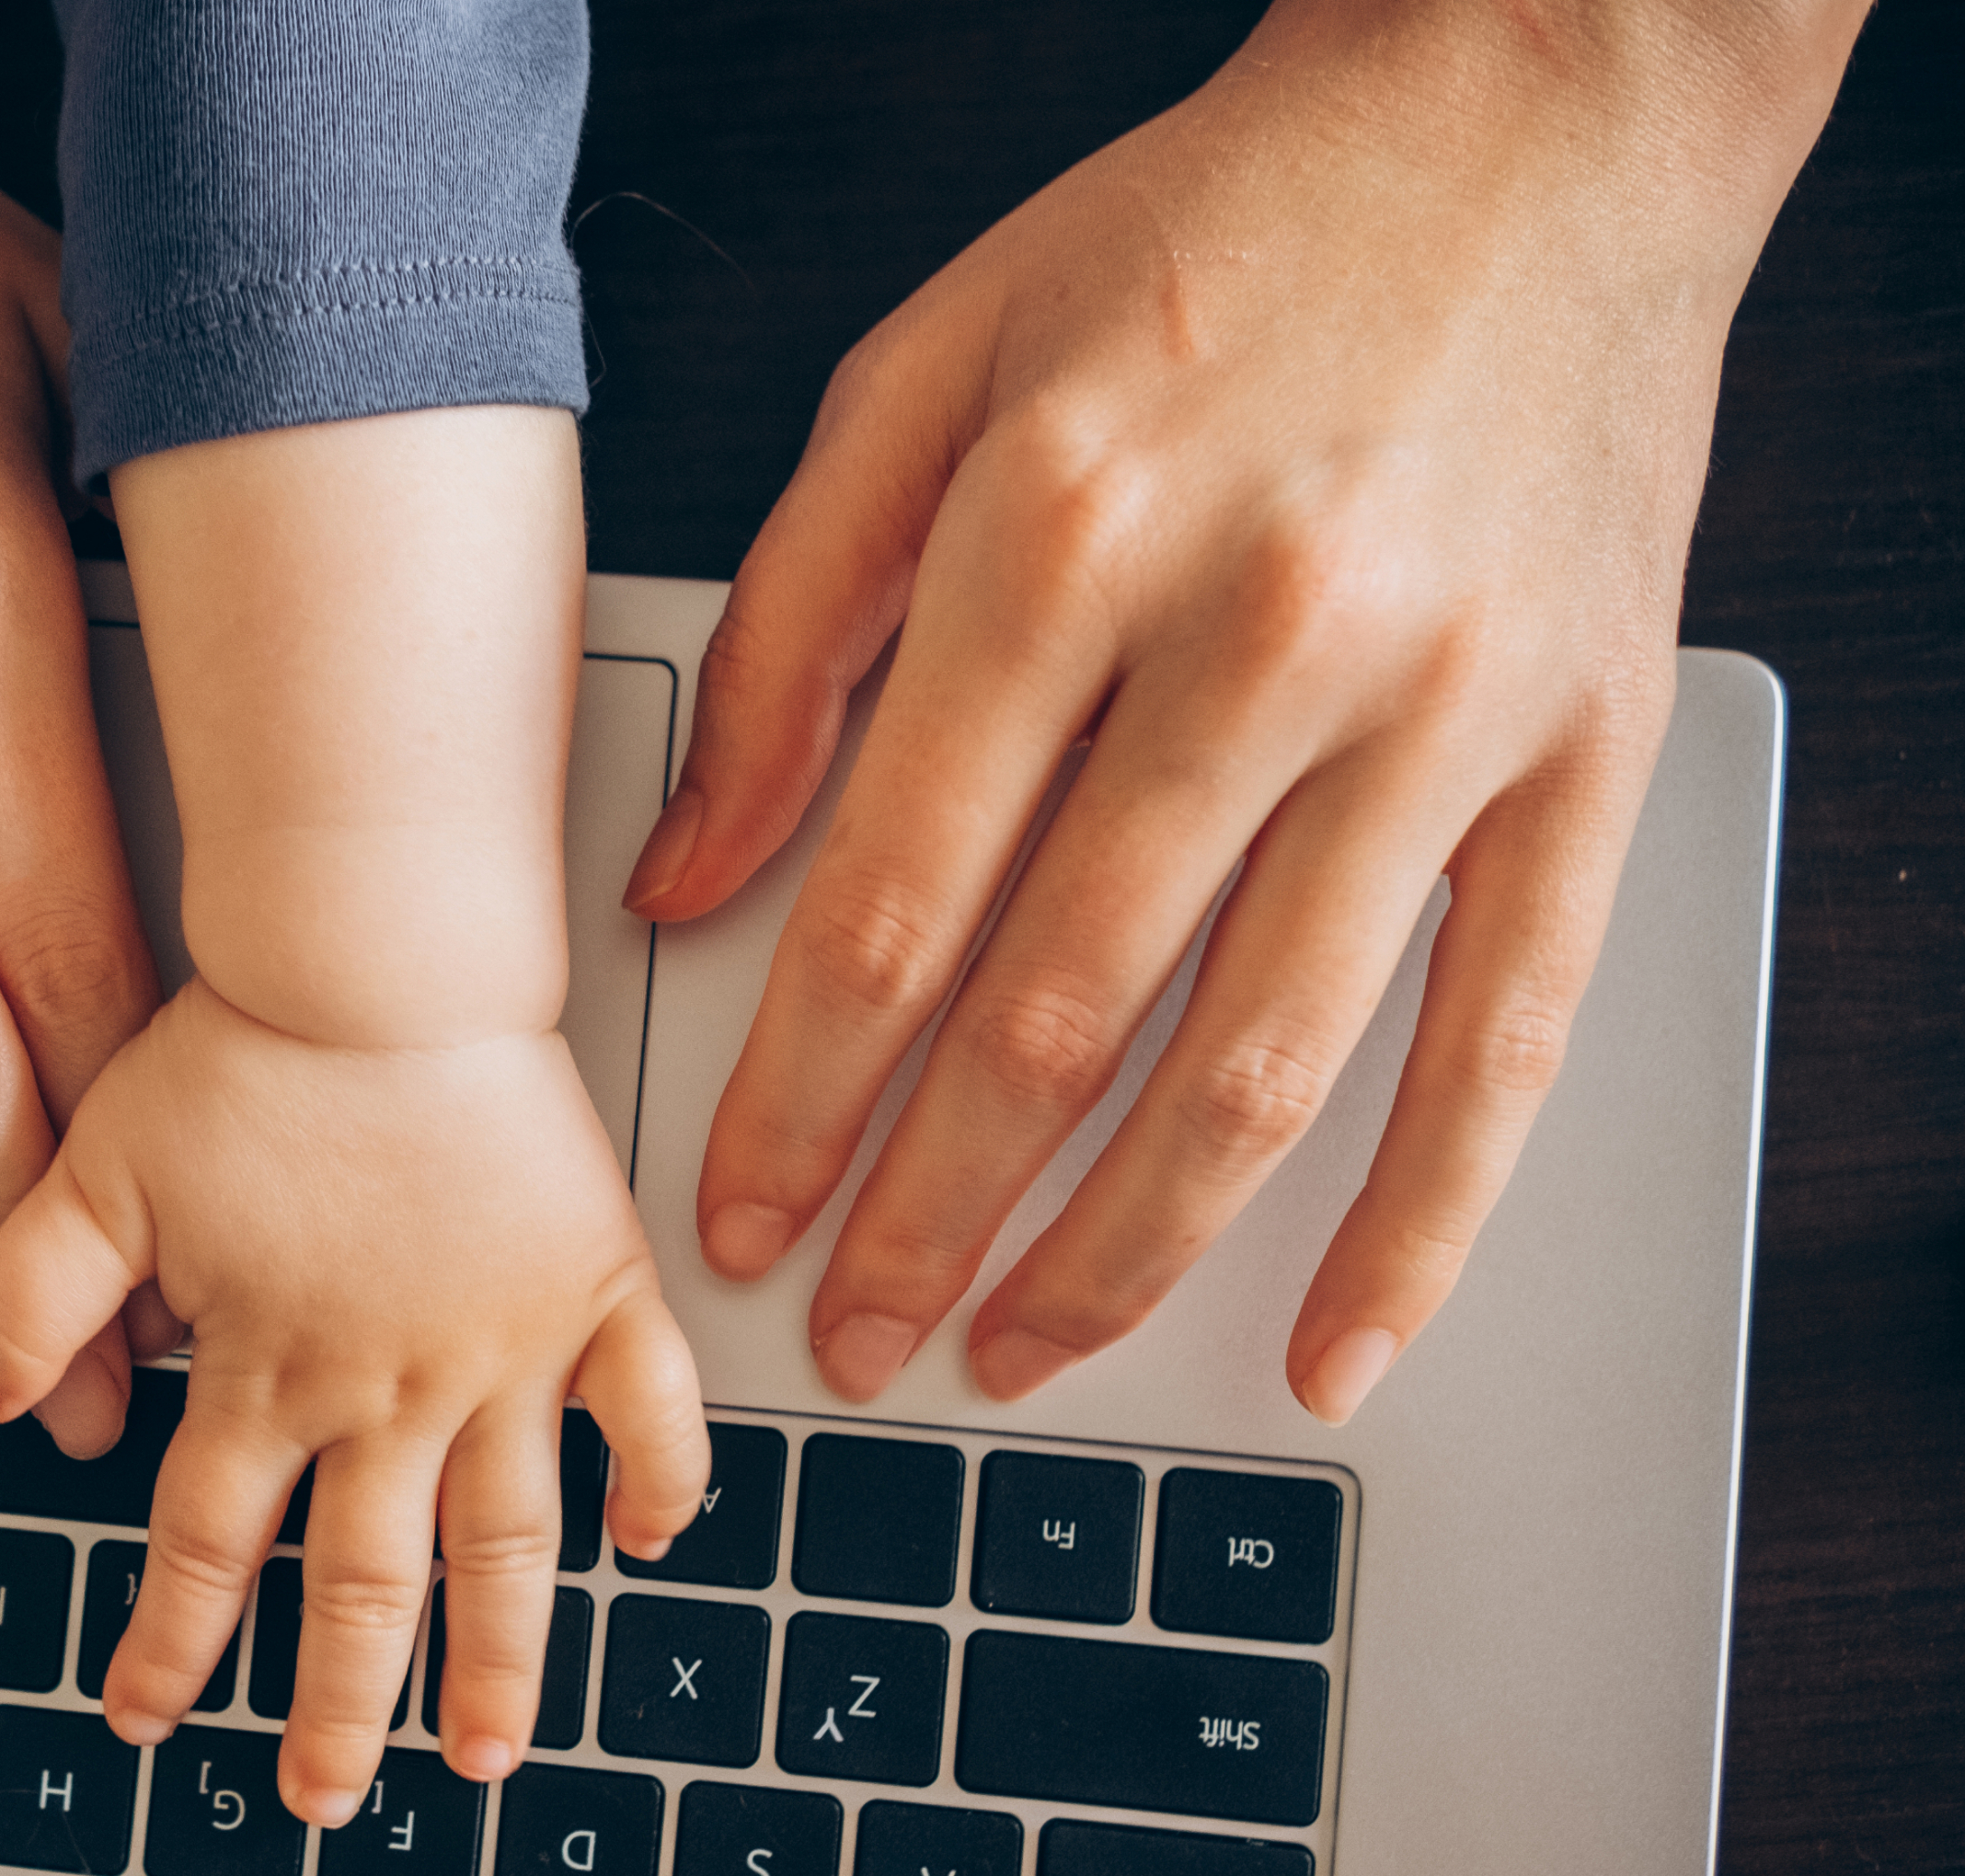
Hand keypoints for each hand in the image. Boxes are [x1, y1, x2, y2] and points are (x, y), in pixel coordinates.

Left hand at [0, 983, 708, 1824]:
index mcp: (270, 1375)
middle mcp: (391, 1392)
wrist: (382, 962)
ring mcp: (506, 1353)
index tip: (147, 1717)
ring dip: (499, 1664)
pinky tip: (655, 1549)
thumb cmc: (246, 1053)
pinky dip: (663, 1483)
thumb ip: (29, 1300)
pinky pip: (651, 1411)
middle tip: (324, 1801)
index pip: (209, 1550)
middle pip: (362, 1589)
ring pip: (508, 1547)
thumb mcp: (93, 1177)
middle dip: (337, 1713)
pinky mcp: (596, 1287)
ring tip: (489, 1757)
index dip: (172, 1646)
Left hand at [624, 0, 1861, 1420]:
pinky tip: (1327, 1342)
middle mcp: (1262, 629)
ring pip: (1265, 1065)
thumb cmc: (1210, 237)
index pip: (891, 902)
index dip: (799, 1098)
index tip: (742, 1218)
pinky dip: (1418, 1224)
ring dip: (1125, 1251)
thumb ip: (792, 631)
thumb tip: (688, 876)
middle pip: (1061, 1016)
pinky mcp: (1589, 752)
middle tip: (854, 1332)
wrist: (1538, 115)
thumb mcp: (928, 367)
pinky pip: (1508, 1042)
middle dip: (931, 1215)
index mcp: (1064, 530)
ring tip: (1023, 1351)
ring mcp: (1447, 706)